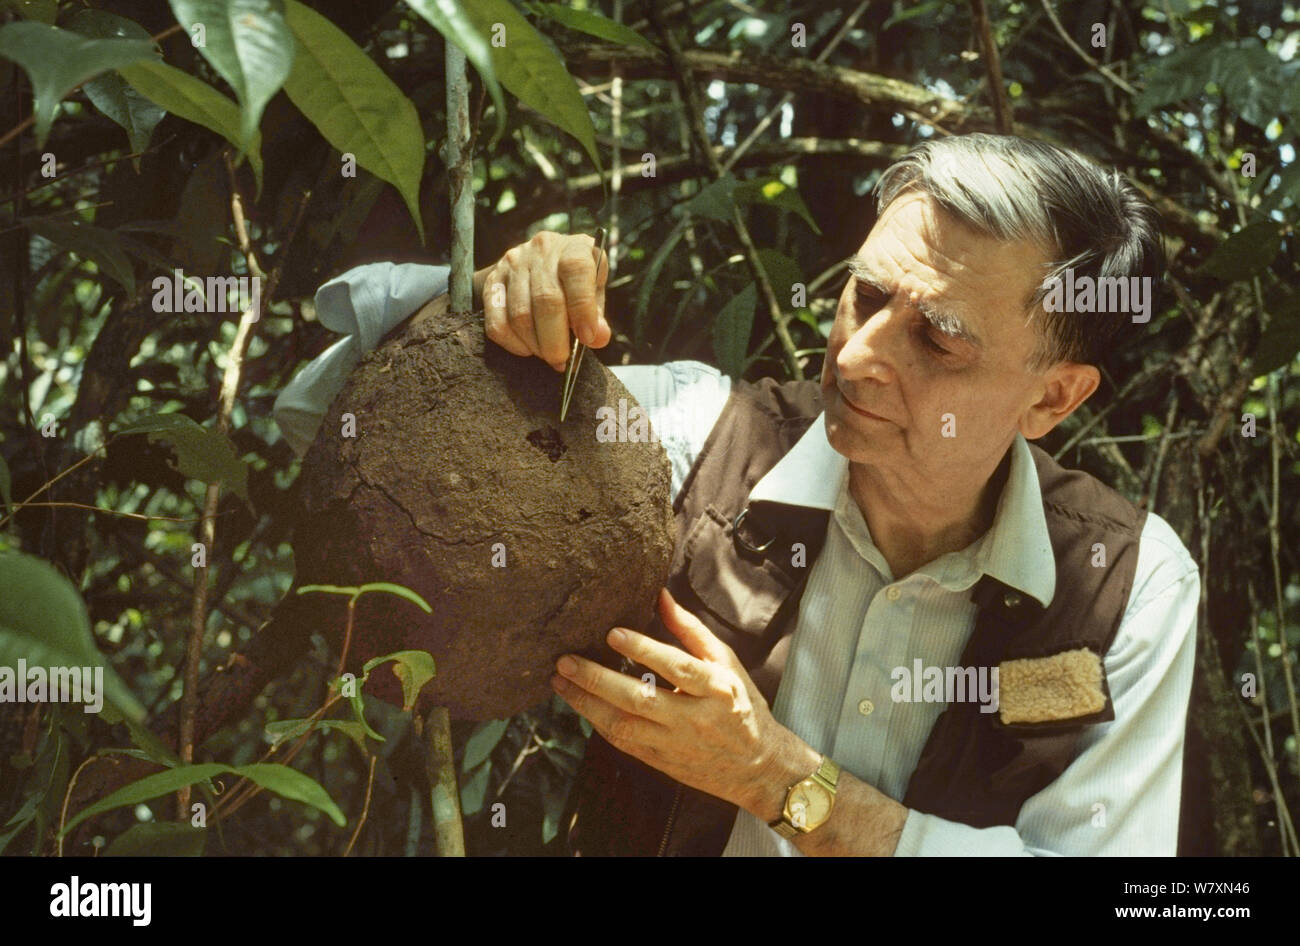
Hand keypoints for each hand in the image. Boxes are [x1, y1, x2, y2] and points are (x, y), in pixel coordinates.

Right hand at [481, 230, 610, 371]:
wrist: (543, 261)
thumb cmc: (575, 280)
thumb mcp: (596, 289)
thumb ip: (598, 315)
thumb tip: (598, 338)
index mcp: (573, 248)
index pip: (576, 270)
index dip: (583, 308)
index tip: (588, 338)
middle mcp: (540, 251)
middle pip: (545, 300)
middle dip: (556, 339)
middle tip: (563, 360)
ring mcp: (512, 265)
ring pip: (520, 315)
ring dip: (536, 345)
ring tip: (549, 356)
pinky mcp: (492, 283)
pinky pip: (496, 322)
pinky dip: (513, 344)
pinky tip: (528, 349)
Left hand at [551, 587, 806, 814]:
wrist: (758, 767)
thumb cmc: (740, 704)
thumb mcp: (726, 662)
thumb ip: (690, 630)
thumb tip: (660, 594)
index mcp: (717, 689)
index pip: (676, 667)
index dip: (644, 650)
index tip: (612, 633)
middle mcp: (695, 719)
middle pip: (640, 699)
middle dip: (598, 680)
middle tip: (566, 661)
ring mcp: (675, 744)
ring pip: (623, 726)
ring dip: (586, 704)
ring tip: (560, 682)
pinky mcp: (661, 761)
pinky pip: (622, 742)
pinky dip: (598, 723)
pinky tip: (578, 704)